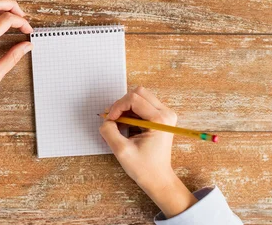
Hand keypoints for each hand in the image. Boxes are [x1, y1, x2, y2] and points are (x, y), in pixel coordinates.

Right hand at [99, 87, 197, 217]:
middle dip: (122, 105)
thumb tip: (105, 119)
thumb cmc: (144, 168)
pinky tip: (127, 127)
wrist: (158, 178)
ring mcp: (165, 114)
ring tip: (120, 126)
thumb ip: (109, 131)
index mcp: (160, 120)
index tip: (109, 120)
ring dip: (126, 109)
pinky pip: (142, 105)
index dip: (117, 107)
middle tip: (113, 120)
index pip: (134, 99)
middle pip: (138, 93)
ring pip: (139, 98)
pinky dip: (131, 113)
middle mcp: (166, 113)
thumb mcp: (121, 150)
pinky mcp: (161, 117)